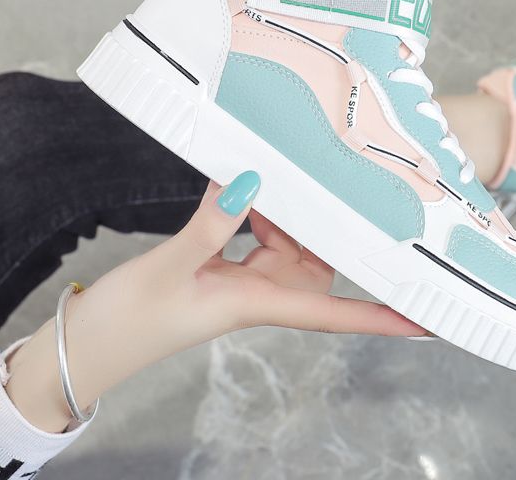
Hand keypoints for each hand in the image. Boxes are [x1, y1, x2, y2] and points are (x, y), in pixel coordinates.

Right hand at [6, 171, 423, 432]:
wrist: (87, 344)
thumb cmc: (129, 323)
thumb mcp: (170, 270)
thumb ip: (211, 225)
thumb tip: (252, 182)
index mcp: (259, 304)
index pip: (336, 312)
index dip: (383, 314)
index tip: (428, 315)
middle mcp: (261, 292)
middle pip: (320, 259)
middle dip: (331, 225)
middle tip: (340, 179)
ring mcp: (242, 280)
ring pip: (291, 241)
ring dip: (290, 211)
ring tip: (286, 172)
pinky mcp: (221, 267)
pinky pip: (258, 234)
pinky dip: (258, 210)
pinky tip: (250, 187)